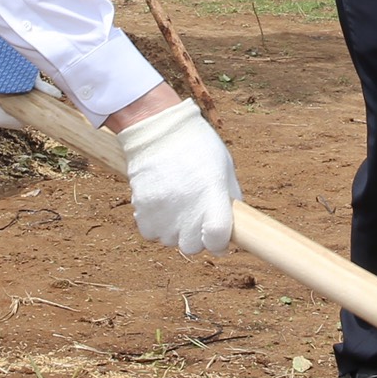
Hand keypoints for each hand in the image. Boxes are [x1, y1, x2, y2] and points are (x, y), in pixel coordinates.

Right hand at [113, 99, 240, 255]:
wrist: (159, 130)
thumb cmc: (197, 147)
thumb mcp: (224, 168)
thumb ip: (230, 198)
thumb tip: (234, 226)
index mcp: (212, 193)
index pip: (217, 238)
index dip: (220, 243)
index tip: (219, 237)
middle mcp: (187, 205)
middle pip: (192, 247)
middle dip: (197, 239)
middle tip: (196, 219)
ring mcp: (162, 208)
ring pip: (170, 241)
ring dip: (175, 232)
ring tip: (177, 208)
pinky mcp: (141, 208)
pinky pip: (150, 233)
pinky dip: (156, 226)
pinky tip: (162, 207)